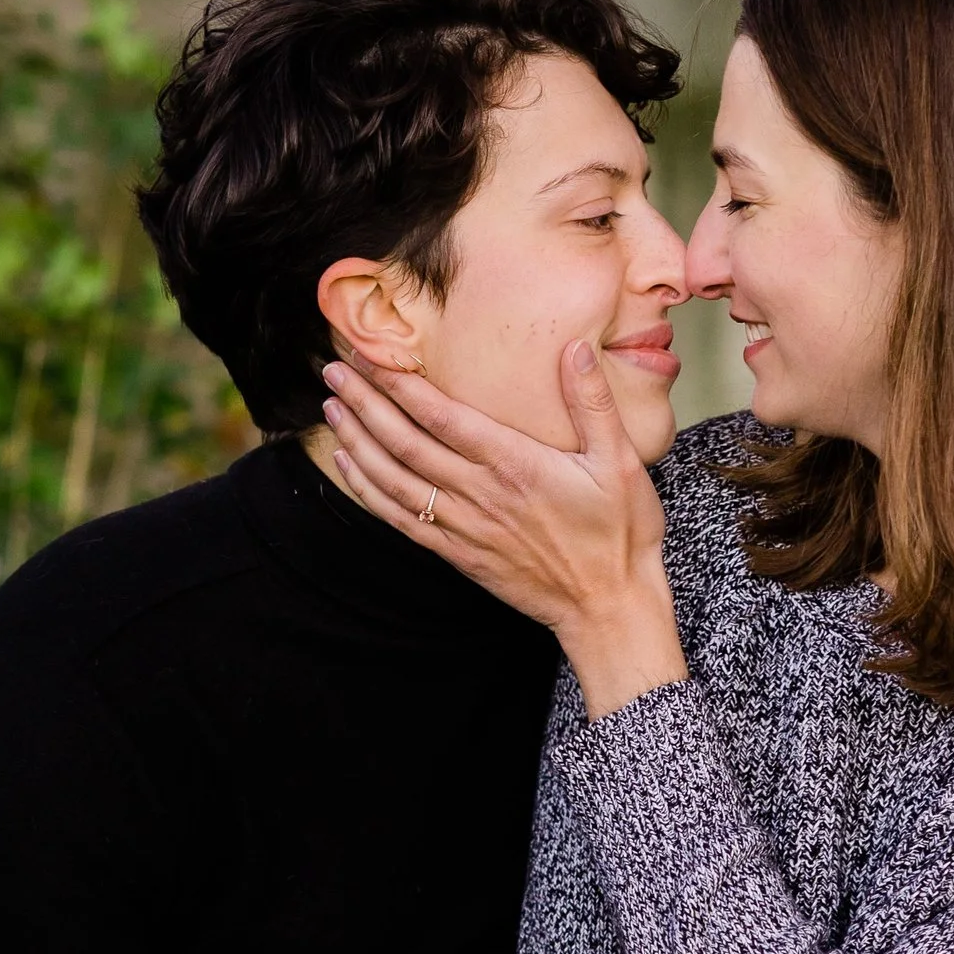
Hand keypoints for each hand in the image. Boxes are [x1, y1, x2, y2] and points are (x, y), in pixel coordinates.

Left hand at [320, 348, 688, 718]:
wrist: (608, 607)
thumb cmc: (619, 533)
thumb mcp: (621, 460)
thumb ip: (592, 401)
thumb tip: (574, 347)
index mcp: (514, 463)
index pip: (440, 415)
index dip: (398, 383)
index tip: (370, 354)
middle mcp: (480, 493)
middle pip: (405, 441)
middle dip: (364, 402)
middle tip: (334, 370)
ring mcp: (464, 526)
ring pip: (394, 478)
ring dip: (358, 441)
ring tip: (332, 408)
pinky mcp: (457, 554)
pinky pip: (401, 519)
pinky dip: (370, 490)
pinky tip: (350, 466)